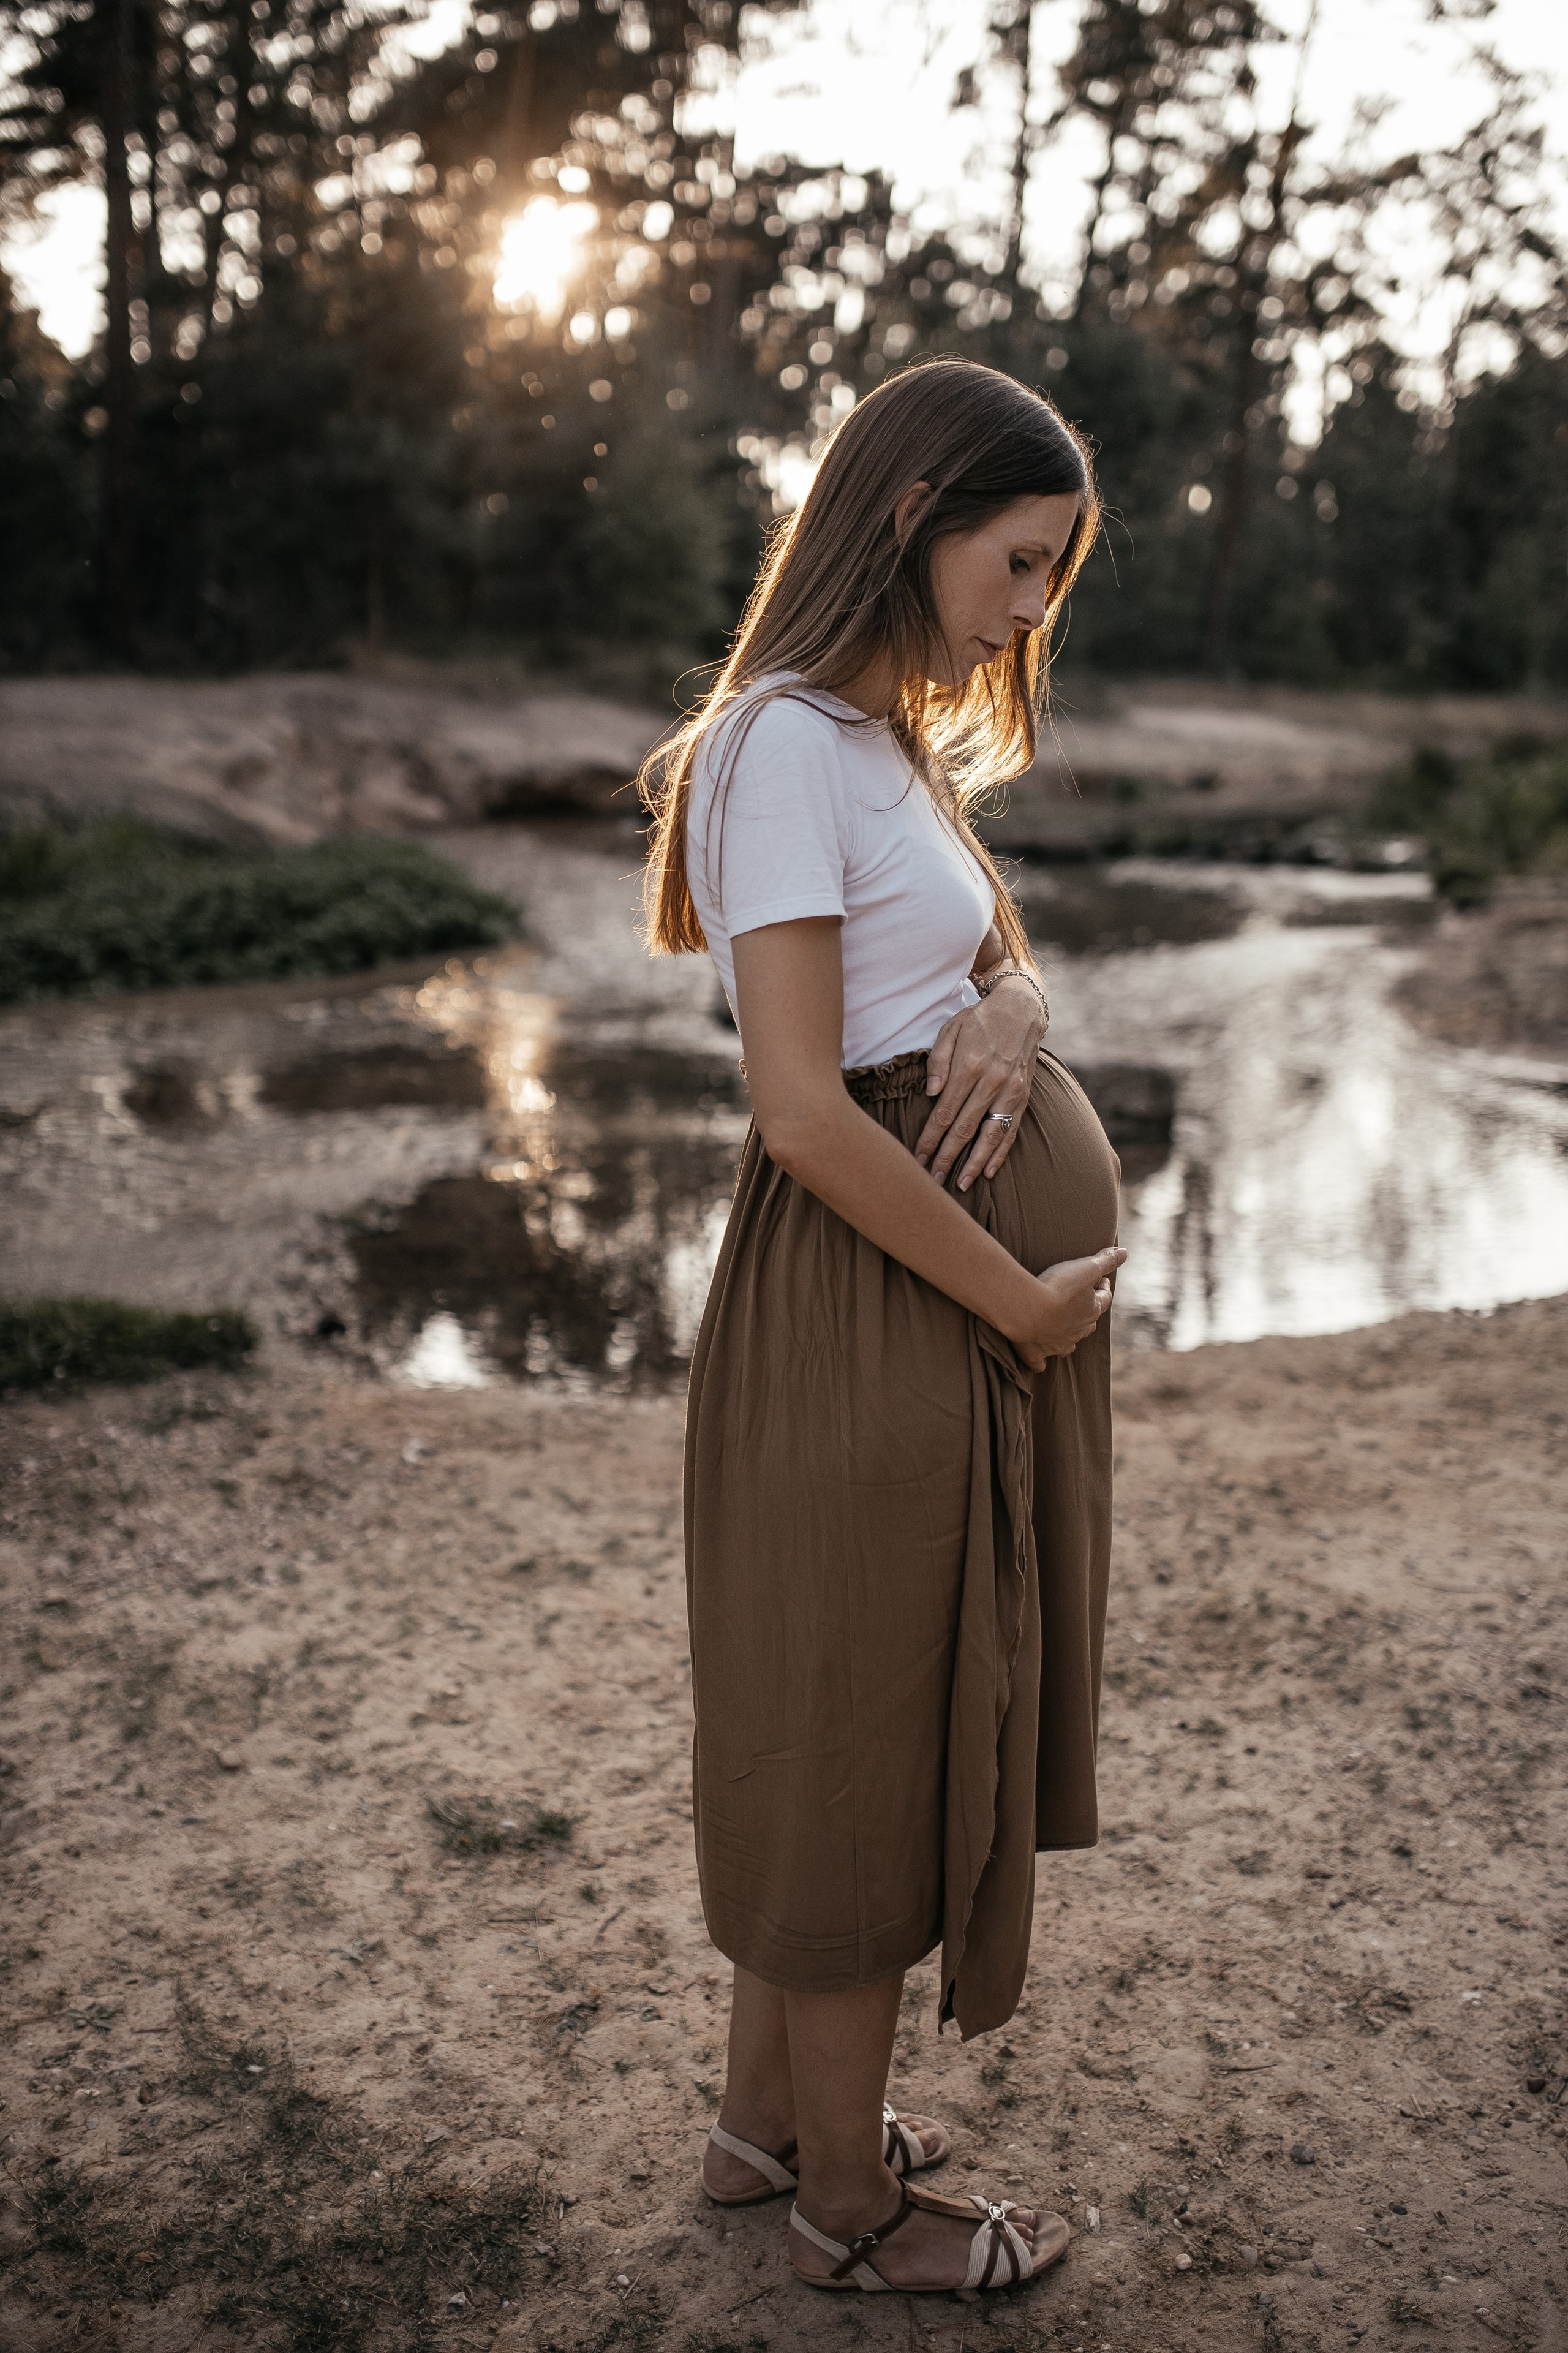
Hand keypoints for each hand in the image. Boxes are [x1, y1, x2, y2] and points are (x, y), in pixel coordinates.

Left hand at [914, 974, 1046, 1191]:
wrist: (1021, 1009)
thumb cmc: (979, 1020)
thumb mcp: (952, 1029)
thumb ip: (939, 1060)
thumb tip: (930, 1093)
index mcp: (970, 1066)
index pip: (945, 1112)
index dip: (930, 1138)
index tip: (917, 1158)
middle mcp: (993, 1082)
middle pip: (965, 1129)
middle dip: (947, 1157)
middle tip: (933, 1181)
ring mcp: (1011, 1092)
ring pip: (991, 1135)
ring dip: (975, 1163)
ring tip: (961, 1184)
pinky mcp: (1023, 1097)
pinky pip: (1011, 1131)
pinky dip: (1000, 1153)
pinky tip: (989, 1171)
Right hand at [1009, 1246, 1124, 1369]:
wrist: (1030, 1310)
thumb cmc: (1058, 1287)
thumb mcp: (1086, 1267)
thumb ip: (1105, 1260)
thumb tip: (1125, 1253)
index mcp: (1092, 1310)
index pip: (1105, 1299)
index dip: (1104, 1288)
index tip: (1103, 1280)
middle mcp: (1078, 1330)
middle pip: (1089, 1323)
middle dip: (1089, 1313)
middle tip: (1083, 1303)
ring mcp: (1058, 1343)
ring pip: (1070, 1343)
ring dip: (1070, 1337)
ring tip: (1064, 1328)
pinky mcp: (1037, 1352)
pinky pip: (1041, 1362)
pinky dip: (1041, 1361)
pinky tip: (1040, 1363)